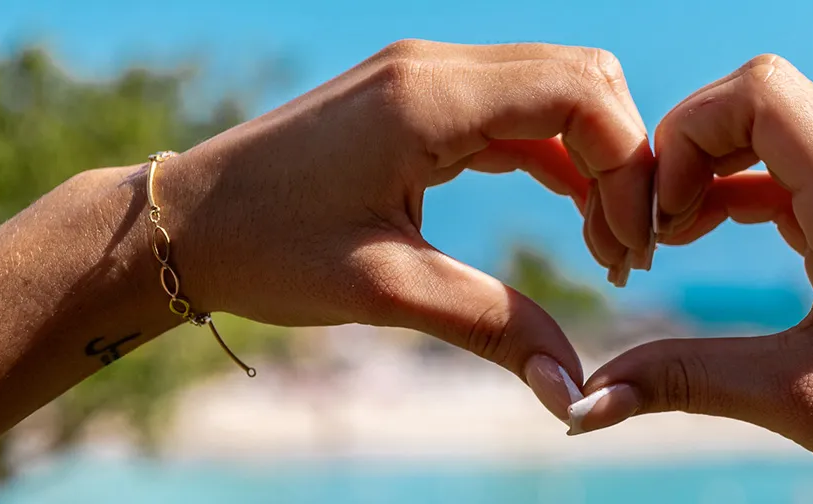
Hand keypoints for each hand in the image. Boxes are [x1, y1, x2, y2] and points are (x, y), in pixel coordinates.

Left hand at [153, 40, 657, 419]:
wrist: (182, 226)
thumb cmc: (268, 249)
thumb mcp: (386, 290)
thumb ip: (492, 326)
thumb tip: (574, 392)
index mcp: (428, 97)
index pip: (577, 95)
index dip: (628, 166)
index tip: (630, 248)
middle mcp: (433, 67)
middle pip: (580, 79)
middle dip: (623, 160)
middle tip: (624, 251)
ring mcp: (424, 76)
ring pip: (554, 89)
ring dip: (594, 159)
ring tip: (603, 245)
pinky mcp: (417, 99)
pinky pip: (515, 110)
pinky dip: (556, 155)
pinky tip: (571, 215)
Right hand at [569, 56, 812, 502]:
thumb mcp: (793, 402)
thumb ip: (682, 382)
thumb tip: (583, 404)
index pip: (763, 95)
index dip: (688, 133)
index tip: (658, 217)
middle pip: (763, 100)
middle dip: (689, 145)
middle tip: (654, 225)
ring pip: (774, 136)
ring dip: (709, 169)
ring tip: (669, 238)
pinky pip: (788, 179)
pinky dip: (733, 194)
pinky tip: (701, 240)